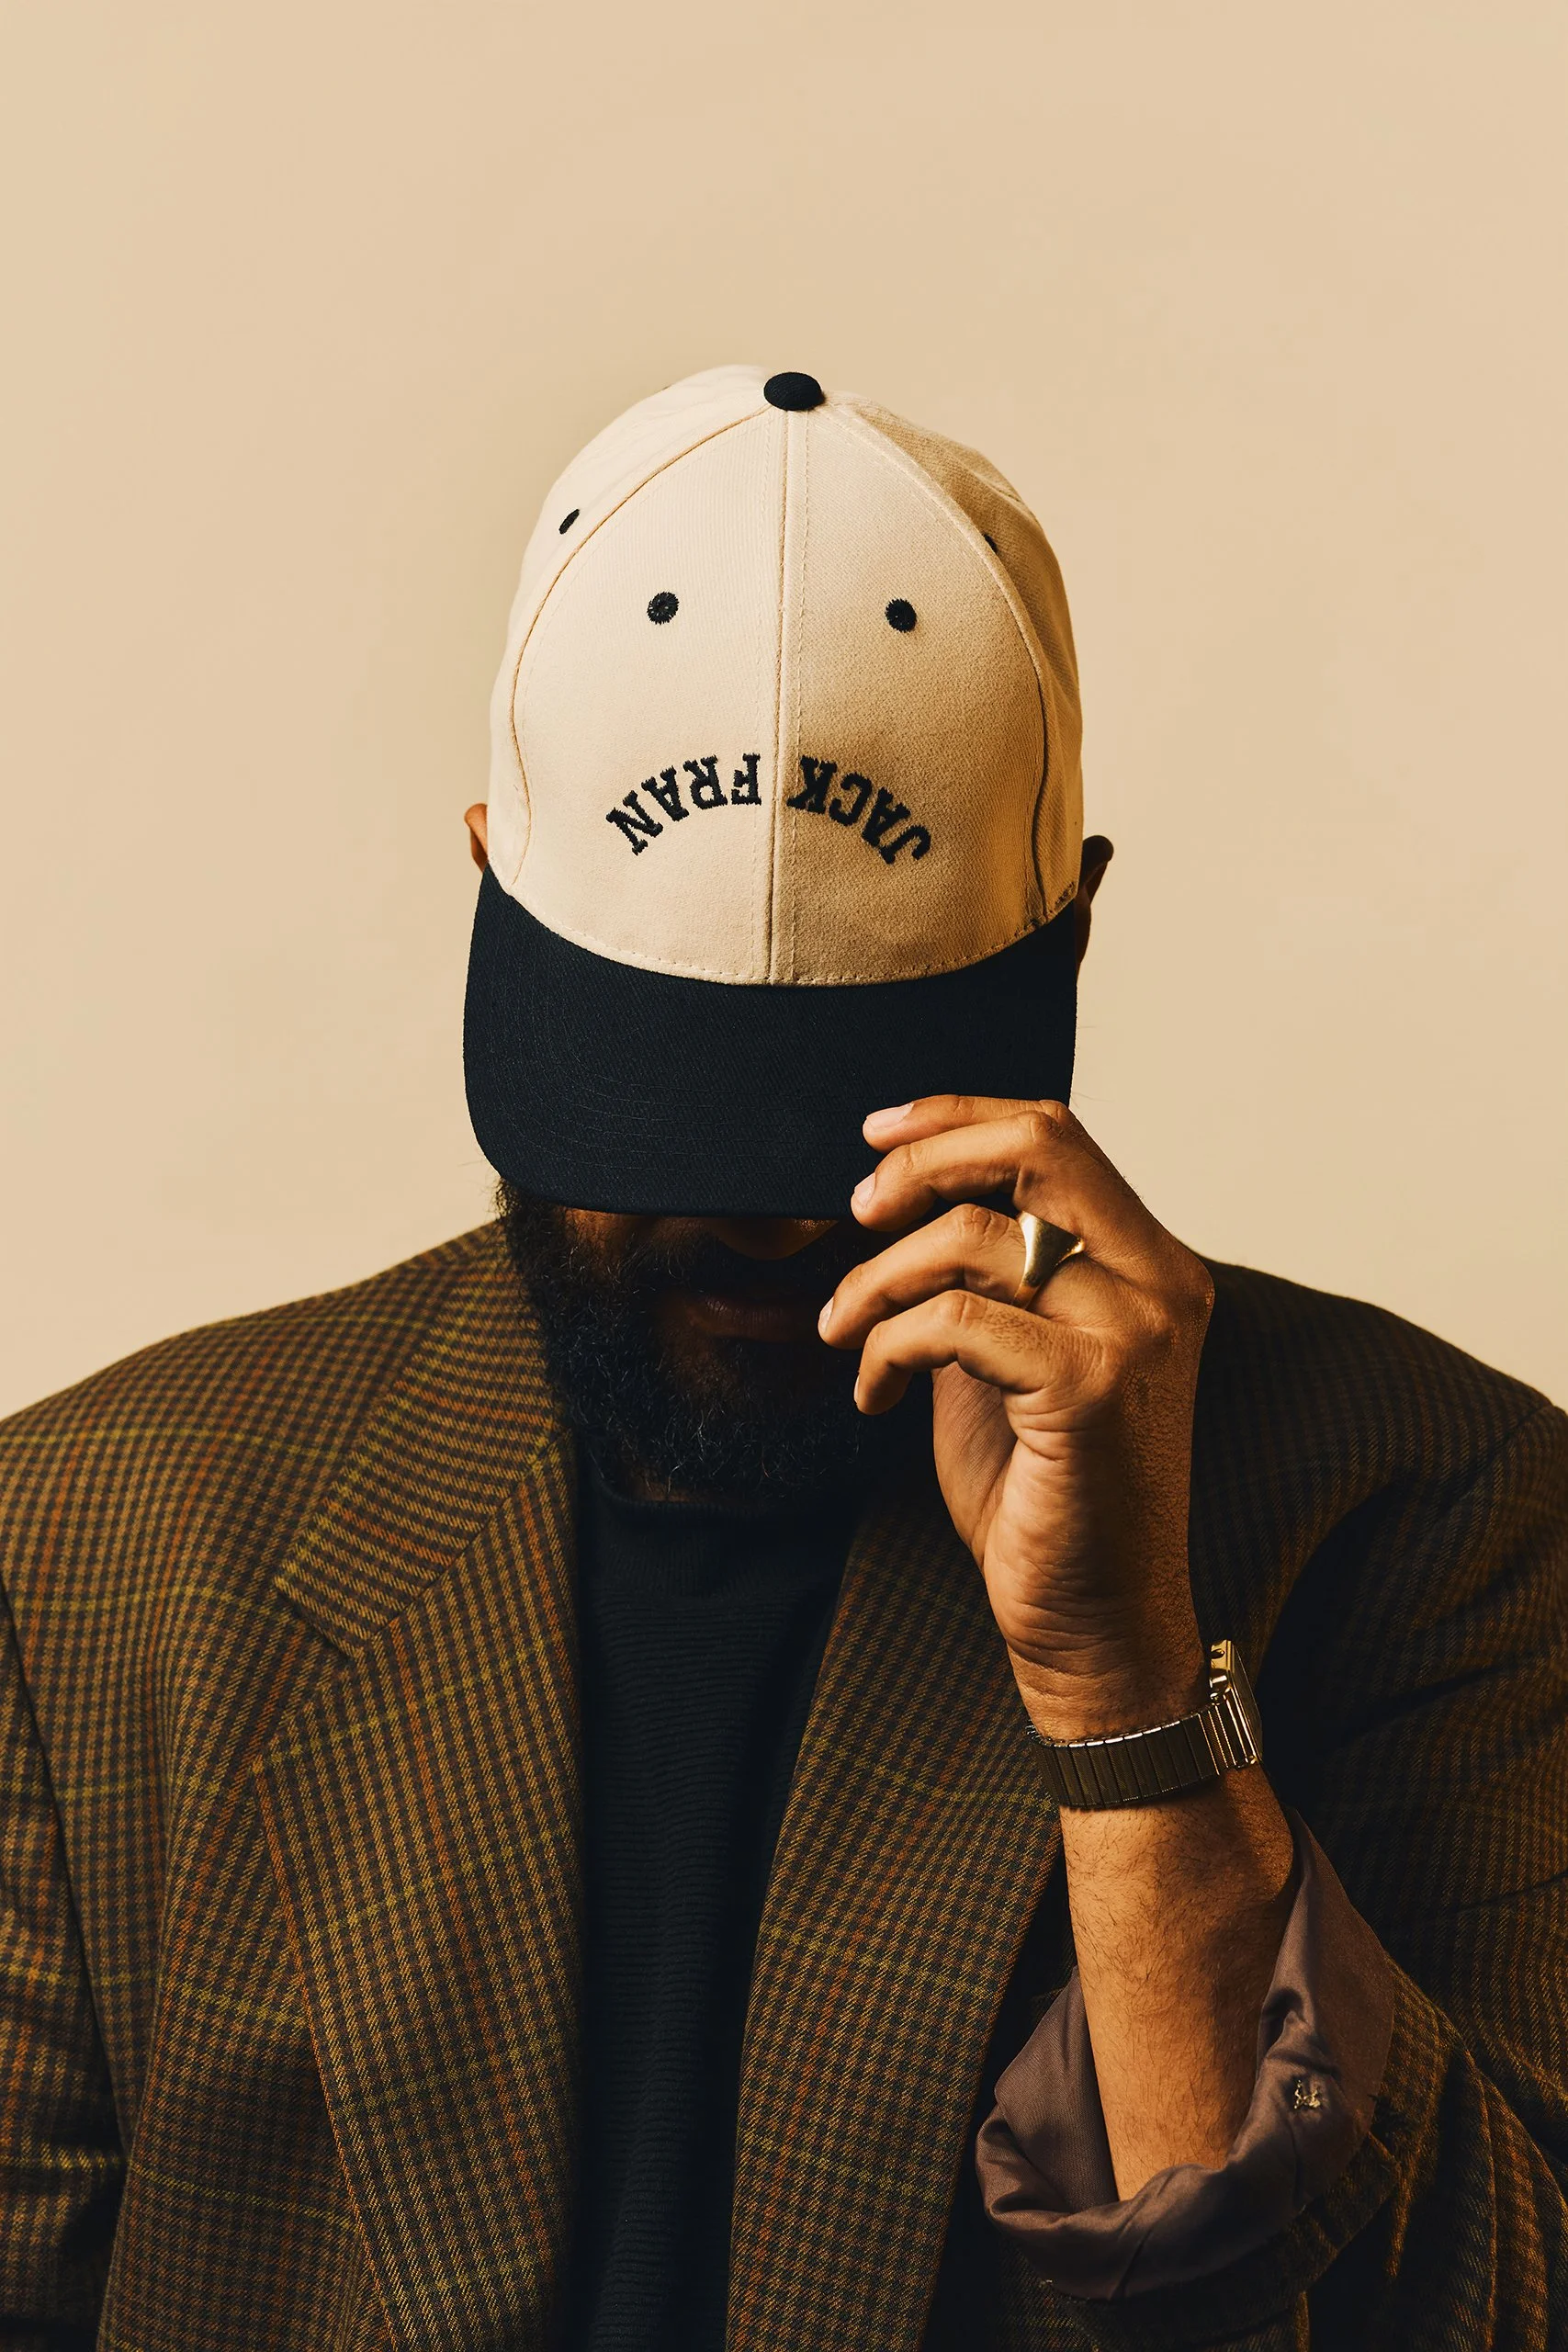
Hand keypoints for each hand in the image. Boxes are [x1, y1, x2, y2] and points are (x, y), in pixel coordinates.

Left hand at [819, 1095, 1215, 1741]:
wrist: (1095, 1622)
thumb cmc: (1046, 1495)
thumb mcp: (1006, 1358)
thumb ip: (980, 1278)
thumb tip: (898, 1202)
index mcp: (1149, 1265)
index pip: (1056, 1135)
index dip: (956, 1117)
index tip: (878, 1136)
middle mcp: (1159, 1284)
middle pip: (1035, 1147)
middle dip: (922, 1163)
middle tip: (856, 1211)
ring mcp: (1132, 1331)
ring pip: (973, 1236)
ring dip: (877, 1281)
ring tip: (844, 1334)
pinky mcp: (1089, 1387)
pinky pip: (954, 1318)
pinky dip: (889, 1346)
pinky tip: (873, 1395)